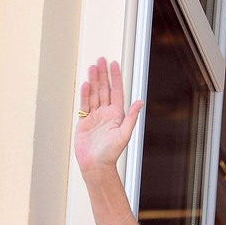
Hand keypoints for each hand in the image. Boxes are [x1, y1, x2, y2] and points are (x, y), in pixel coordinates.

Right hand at [74, 57, 143, 173]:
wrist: (96, 164)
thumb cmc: (111, 152)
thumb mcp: (124, 134)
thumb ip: (131, 117)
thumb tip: (141, 102)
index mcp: (117, 115)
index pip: (117, 92)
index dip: (115, 78)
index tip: (114, 64)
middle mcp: (107, 113)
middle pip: (104, 89)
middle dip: (103, 74)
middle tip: (101, 59)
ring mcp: (95, 116)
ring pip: (94, 94)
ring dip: (94, 80)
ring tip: (93, 66)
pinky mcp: (84, 121)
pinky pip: (84, 104)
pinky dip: (85, 93)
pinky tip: (86, 83)